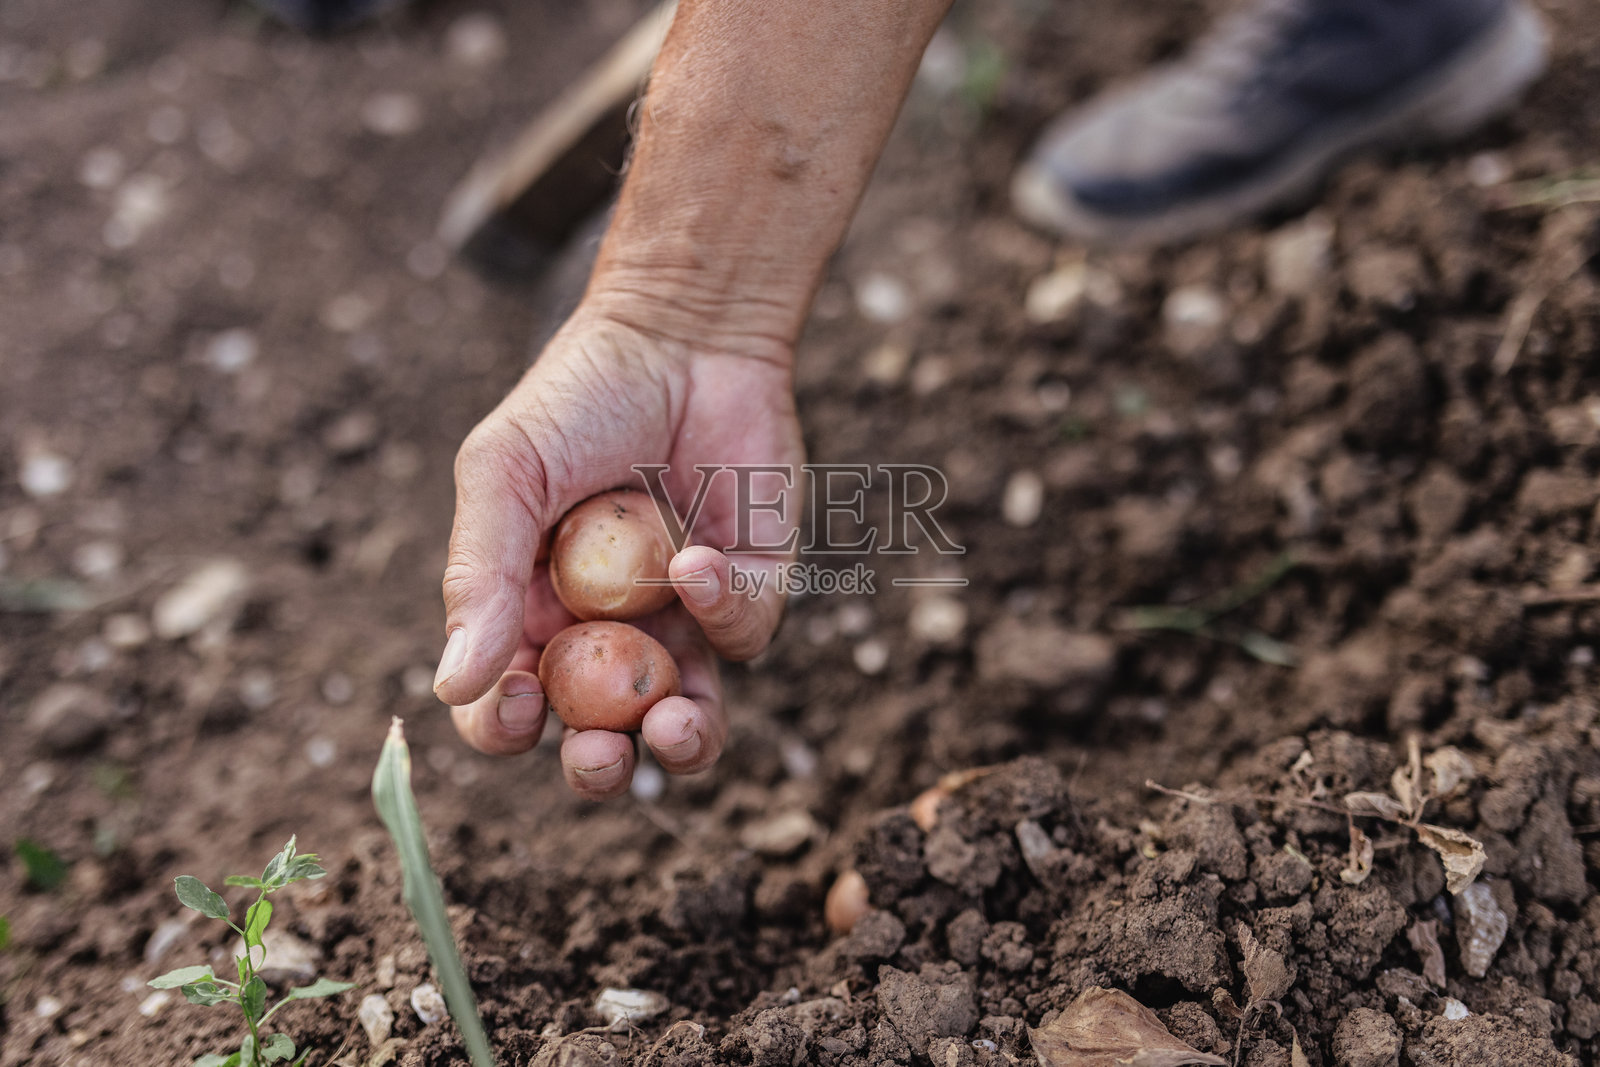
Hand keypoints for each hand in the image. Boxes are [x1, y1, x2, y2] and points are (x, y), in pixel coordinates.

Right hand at [435, 304, 802, 799]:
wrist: (683, 334)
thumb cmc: (576, 398)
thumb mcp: (505, 475)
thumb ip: (478, 577)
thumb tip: (451, 687)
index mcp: (532, 612)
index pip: (509, 703)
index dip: (506, 727)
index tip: (519, 708)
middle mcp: (606, 630)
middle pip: (600, 734)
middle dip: (601, 764)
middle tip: (601, 753)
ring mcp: (681, 616)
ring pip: (685, 715)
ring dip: (679, 741)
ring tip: (670, 724)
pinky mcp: (749, 586)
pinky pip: (742, 634)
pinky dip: (720, 610)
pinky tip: (693, 561)